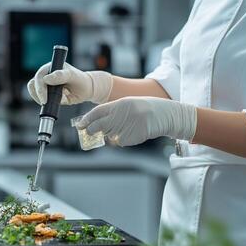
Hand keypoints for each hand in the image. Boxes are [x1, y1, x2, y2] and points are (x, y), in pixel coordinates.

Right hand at [27, 62, 112, 104]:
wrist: (86, 89)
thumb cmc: (80, 80)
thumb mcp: (72, 76)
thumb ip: (60, 76)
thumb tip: (46, 79)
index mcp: (51, 67)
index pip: (39, 76)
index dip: (40, 87)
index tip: (45, 98)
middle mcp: (46, 75)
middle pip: (34, 84)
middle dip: (39, 94)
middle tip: (45, 103)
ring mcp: (45, 84)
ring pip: (34, 92)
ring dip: (41, 98)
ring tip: (54, 101)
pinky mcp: (47, 93)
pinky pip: (40, 99)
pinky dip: (45, 102)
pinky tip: (56, 101)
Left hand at [77, 97, 196, 145]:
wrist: (165, 115)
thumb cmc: (146, 109)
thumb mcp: (128, 105)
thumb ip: (114, 112)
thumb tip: (98, 123)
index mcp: (119, 104)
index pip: (97, 112)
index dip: (87, 119)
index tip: (80, 125)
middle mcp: (120, 116)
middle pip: (99, 126)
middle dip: (92, 130)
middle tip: (89, 133)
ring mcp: (125, 127)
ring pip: (110, 135)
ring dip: (112, 134)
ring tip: (126, 127)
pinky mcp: (130, 138)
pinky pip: (121, 141)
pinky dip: (124, 140)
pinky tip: (134, 133)